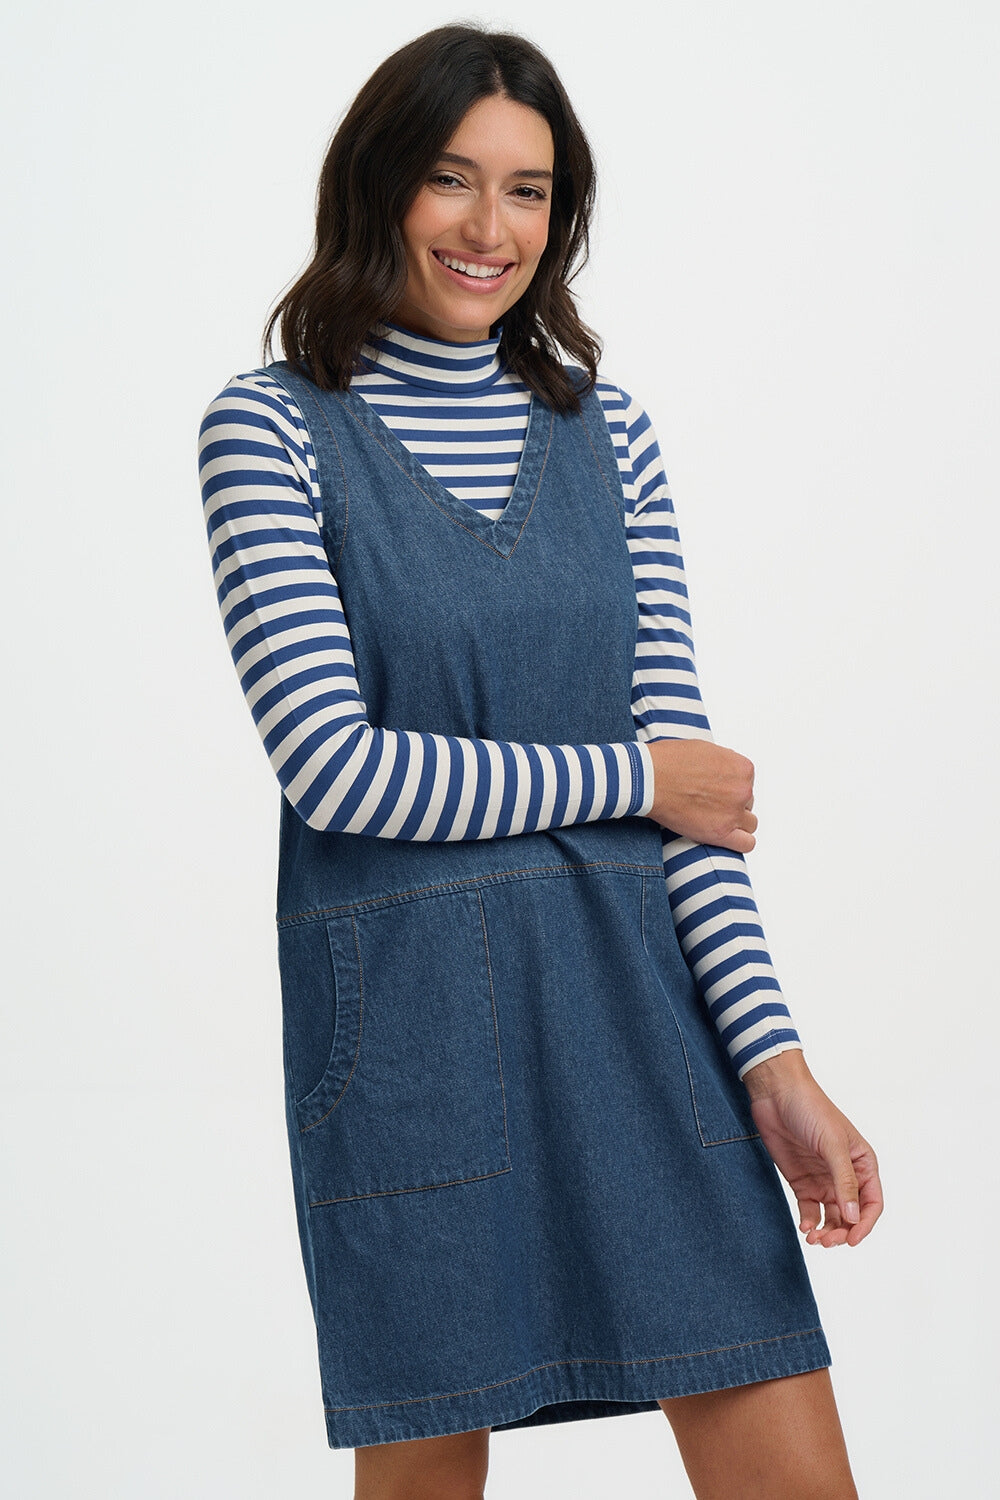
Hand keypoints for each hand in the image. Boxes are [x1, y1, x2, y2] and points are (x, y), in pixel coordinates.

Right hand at [646, 738, 757, 851]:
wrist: (649, 779)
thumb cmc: (668, 761)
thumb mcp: (704, 748)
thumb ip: (723, 762)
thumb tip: (724, 771)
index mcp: (741, 768)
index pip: (747, 782)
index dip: (730, 786)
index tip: (715, 789)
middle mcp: (742, 790)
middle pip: (748, 802)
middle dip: (732, 803)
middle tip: (710, 803)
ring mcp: (733, 813)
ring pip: (749, 823)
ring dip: (735, 822)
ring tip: (714, 820)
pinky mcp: (720, 833)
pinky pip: (746, 844)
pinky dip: (739, 842)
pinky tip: (724, 836)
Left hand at [742, 1050, 883, 1246]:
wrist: (776, 1094)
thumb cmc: (811, 1109)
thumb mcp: (832, 1145)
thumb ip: (844, 1181)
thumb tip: (854, 1217)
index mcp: (863, 1164)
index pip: (872, 1203)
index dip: (864, 1224)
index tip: (851, 1240)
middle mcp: (846, 1175)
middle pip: (851, 1215)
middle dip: (842, 1232)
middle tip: (826, 1241)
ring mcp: (823, 1179)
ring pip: (831, 1217)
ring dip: (826, 1231)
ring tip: (813, 1239)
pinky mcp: (802, 1181)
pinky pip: (810, 1210)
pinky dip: (808, 1222)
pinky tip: (803, 1226)